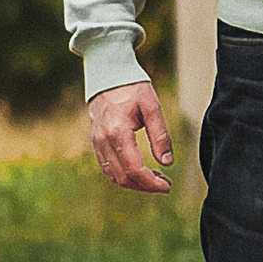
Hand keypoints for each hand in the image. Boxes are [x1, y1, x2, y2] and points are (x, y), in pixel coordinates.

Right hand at [87, 76, 173, 194]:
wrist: (107, 74)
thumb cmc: (132, 87)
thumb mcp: (152, 107)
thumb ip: (160, 136)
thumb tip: (167, 163)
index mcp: (117, 132)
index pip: (134, 169)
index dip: (151, 183)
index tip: (167, 186)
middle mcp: (102, 140)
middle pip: (123, 177)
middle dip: (145, 186)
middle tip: (164, 184)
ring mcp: (96, 142)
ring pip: (113, 176)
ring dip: (134, 183)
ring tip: (154, 178)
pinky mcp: (95, 142)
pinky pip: (107, 168)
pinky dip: (123, 175)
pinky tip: (139, 171)